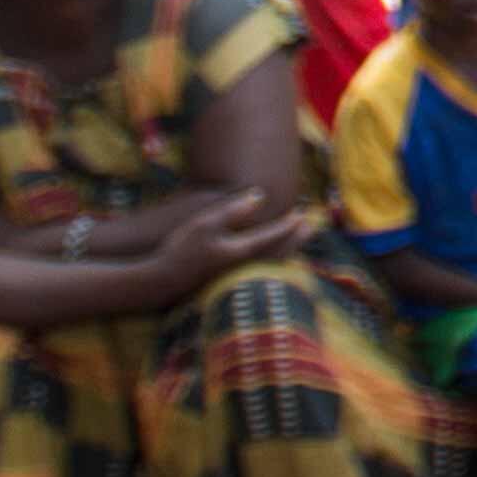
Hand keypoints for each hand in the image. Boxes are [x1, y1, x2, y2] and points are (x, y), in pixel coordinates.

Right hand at [161, 187, 307, 282]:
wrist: (163, 280)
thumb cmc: (182, 248)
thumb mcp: (206, 222)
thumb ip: (234, 209)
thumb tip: (260, 195)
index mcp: (242, 250)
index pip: (274, 235)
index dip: (290, 223)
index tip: (304, 213)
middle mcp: (246, 265)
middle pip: (280, 250)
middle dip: (297, 237)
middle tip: (313, 225)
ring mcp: (238, 276)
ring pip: (273, 262)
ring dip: (289, 249)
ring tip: (300, 239)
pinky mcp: (230, 281)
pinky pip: (262, 269)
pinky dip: (275, 261)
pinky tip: (274, 256)